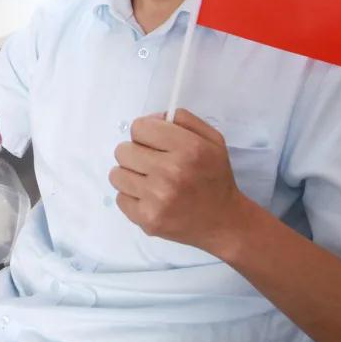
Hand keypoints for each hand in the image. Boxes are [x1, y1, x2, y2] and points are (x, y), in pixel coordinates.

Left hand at [109, 109, 252, 255]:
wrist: (223, 222)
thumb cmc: (215, 177)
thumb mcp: (211, 140)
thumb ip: (183, 120)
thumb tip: (152, 119)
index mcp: (188, 148)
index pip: (139, 128)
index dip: (146, 133)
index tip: (154, 143)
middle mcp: (171, 172)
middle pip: (123, 150)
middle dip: (136, 154)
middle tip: (151, 164)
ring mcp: (157, 198)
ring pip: (116, 174)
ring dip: (130, 175)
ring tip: (149, 181)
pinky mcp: (147, 219)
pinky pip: (120, 198)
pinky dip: (132, 197)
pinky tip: (150, 198)